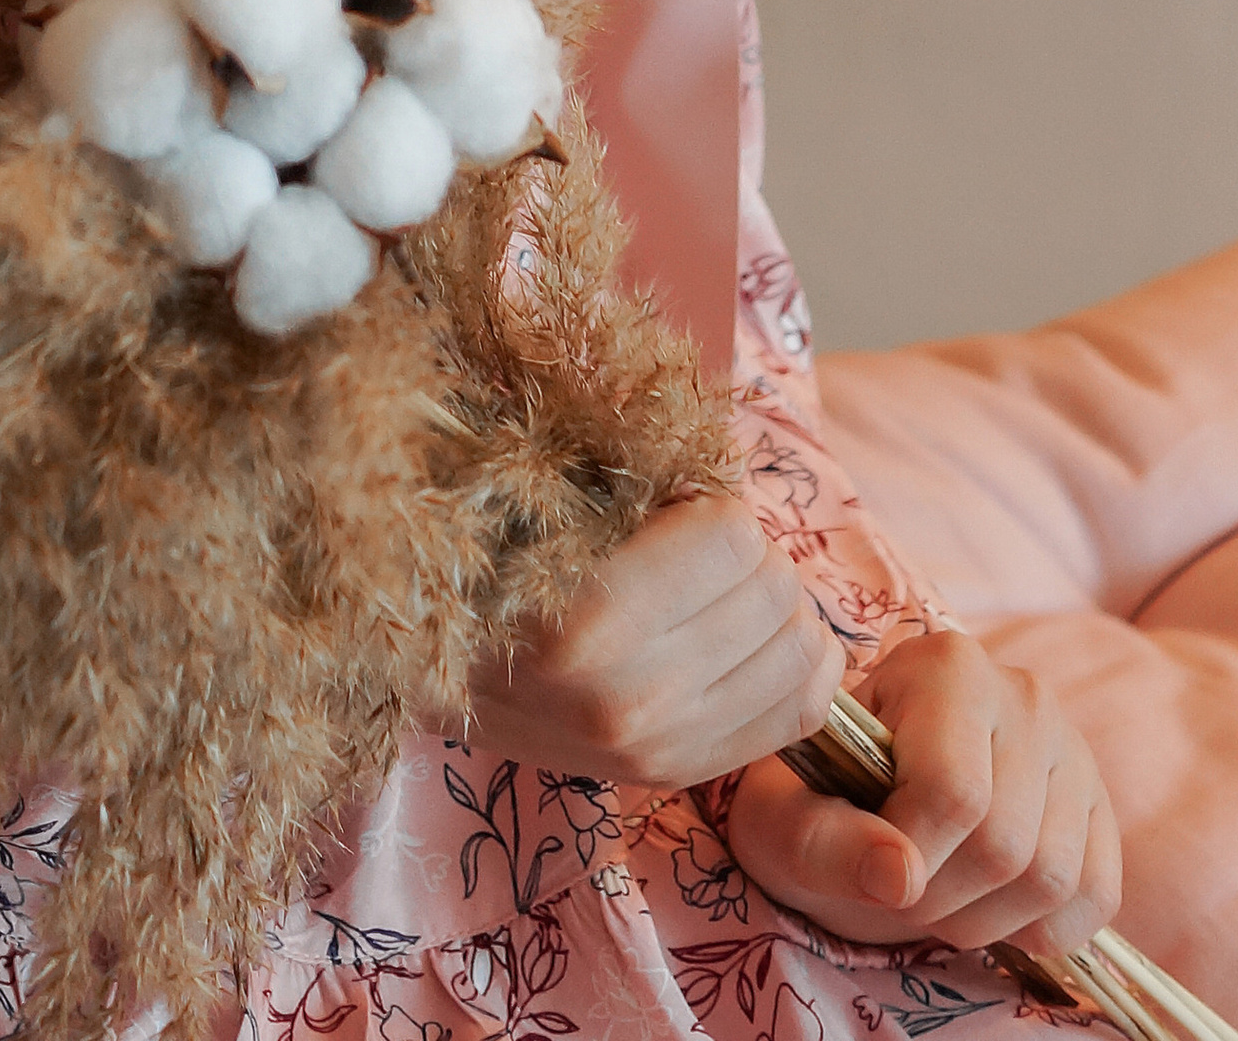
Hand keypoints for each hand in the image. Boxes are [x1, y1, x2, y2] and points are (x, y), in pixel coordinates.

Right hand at [469, 494, 842, 792]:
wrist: (436, 673)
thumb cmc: (491, 560)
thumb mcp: (547, 499)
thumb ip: (634, 481)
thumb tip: (723, 463)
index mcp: (592, 620)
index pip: (733, 535)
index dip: (711, 505)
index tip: (674, 509)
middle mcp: (634, 697)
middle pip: (774, 589)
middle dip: (748, 553)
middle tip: (701, 551)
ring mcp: (660, 747)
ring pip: (801, 650)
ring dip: (775, 607)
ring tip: (722, 595)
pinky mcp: (678, 774)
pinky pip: (800, 710)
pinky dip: (796, 661)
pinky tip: (755, 639)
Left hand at [726, 629, 1120, 959]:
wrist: (859, 800)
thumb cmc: (818, 801)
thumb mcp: (786, 818)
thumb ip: (826, 843)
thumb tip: (899, 877)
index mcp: (946, 668)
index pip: (953, 790)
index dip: (910, 859)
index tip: (872, 869)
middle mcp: (1023, 694)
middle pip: (1004, 844)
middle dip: (941, 900)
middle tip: (900, 888)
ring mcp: (1072, 750)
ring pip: (1054, 877)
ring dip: (987, 922)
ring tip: (940, 894)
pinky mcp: (1101, 808)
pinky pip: (1095, 896)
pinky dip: (1042, 930)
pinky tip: (990, 906)